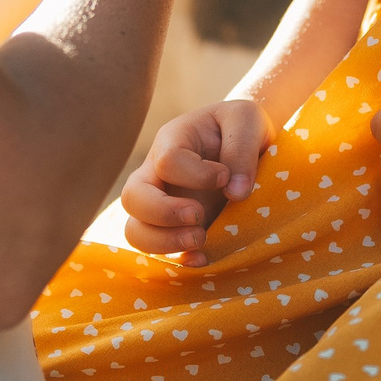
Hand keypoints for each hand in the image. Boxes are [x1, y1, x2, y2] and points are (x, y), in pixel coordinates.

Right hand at [119, 98, 273, 264]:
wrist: (248, 144)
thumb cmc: (242, 127)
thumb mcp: (247, 120)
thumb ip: (241, 150)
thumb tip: (236, 192)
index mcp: (172, 140)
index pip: (167, 161)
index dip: (196, 174)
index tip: (225, 176)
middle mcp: (157, 174)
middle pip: (132, 197)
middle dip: (162, 213)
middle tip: (198, 215)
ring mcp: (163, 204)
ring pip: (135, 230)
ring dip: (163, 241)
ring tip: (201, 239)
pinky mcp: (176, 229)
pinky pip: (160, 251)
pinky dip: (177, 260)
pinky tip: (203, 259)